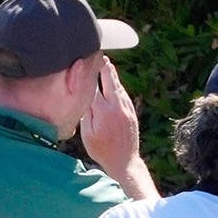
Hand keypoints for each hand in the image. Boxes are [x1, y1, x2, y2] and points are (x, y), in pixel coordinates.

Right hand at [81, 57, 142, 173]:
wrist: (125, 162)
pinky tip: (115, 84)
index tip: (85, 62)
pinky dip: (119, 87)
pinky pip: (125, 96)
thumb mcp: (87, 134)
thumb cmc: (102, 150)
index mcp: (103, 111)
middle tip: (101, 56)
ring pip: (119, 88)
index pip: (94, 87)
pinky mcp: (132, 114)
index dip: (90, 74)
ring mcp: (127, 110)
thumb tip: (84, 97)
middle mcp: (117, 107)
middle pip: (110, 82)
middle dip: (105, 68)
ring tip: (107, 65)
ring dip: (113, 76)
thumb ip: (86, 114)